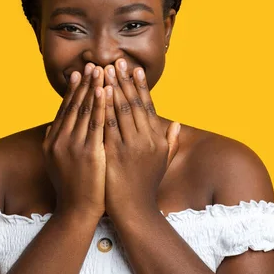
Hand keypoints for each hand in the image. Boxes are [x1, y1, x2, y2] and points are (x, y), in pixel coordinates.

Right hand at [43, 63, 106, 219]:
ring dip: (94, 87)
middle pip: (74, 105)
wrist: (77, 212)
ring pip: (85, 110)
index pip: (64, 109)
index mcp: (52, 141)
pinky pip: (97, 124)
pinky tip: (106, 91)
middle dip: (85, 83)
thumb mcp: (56, 163)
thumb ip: (55, 143)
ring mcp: (73, 146)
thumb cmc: (72, 188)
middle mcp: (59, 140)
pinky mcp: (88, 153)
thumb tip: (51, 127)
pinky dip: (101, 105)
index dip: (73, 90)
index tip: (79, 73)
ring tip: (102, 70)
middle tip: (93, 64)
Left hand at [102, 59, 180, 218]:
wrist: (134, 212)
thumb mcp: (163, 163)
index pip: (148, 106)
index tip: (134, 68)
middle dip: (123, 80)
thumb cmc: (146, 187)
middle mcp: (146, 140)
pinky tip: (97, 94)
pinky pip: (107, 125)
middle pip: (133, 103)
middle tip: (115, 61)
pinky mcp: (114, 153)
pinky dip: (102, 108)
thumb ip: (170, 141)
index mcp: (157, 139)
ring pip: (120, 110)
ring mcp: (130, 146)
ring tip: (104, 70)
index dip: (140, 86)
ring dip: (112, 88)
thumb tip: (176, 123)